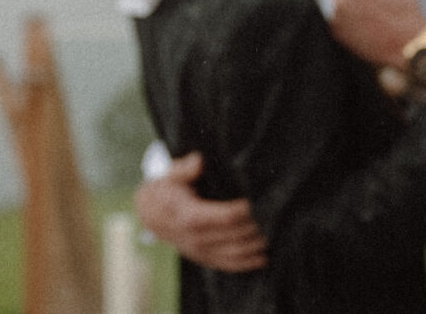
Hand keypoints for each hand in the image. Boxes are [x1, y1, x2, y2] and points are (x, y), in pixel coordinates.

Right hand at [134, 152, 267, 271]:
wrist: (147, 213)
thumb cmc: (164, 188)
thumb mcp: (170, 173)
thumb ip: (185, 168)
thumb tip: (199, 161)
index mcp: (189, 216)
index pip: (225, 216)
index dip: (245, 210)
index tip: (260, 200)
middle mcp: (195, 238)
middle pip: (234, 235)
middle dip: (257, 226)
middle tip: (277, 215)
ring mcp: (199, 251)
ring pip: (234, 253)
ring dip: (256, 246)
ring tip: (275, 234)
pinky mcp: (202, 258)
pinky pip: (227, 264)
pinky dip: (247, 263)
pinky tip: (264, 258)